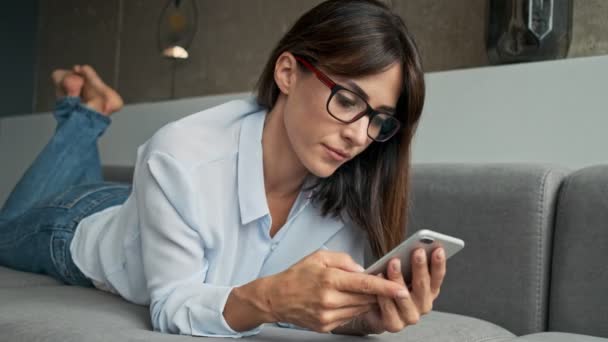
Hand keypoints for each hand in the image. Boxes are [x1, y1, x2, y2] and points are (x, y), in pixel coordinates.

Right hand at [263, 250, 410, 332]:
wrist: (276, 298)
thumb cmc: (297, 275)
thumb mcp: (319, 257)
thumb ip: (344, 261)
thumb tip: (363, 270)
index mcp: (329, 279)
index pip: (365, 285)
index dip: (386, 287)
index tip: (401, 289)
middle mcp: (329, 300)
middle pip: (365, 298)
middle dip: (377, 292)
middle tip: (380, 283)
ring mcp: (327, 316)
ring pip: (359, 309)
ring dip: (365, 301)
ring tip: (358, 291)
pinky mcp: (326, 327)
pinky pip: (349, 318)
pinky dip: (352, 309)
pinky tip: (345, 301)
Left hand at [338, 248, 445, 334]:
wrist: (375, 311)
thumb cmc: (392, 286)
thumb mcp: (404, 272)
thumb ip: (411, 263)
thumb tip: (416, 246)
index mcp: (430, 292)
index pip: (438, 277)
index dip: (439, 263)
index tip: (438, 249)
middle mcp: (423, 305)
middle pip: (423, 286)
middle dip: (420, 267)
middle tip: (417, 251)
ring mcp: (410, 316)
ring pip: (404, 296)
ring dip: (399, 278)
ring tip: (394, 262)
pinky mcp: (395, 324)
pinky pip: (388, 307)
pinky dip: (383, 292)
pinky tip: (379, 277)